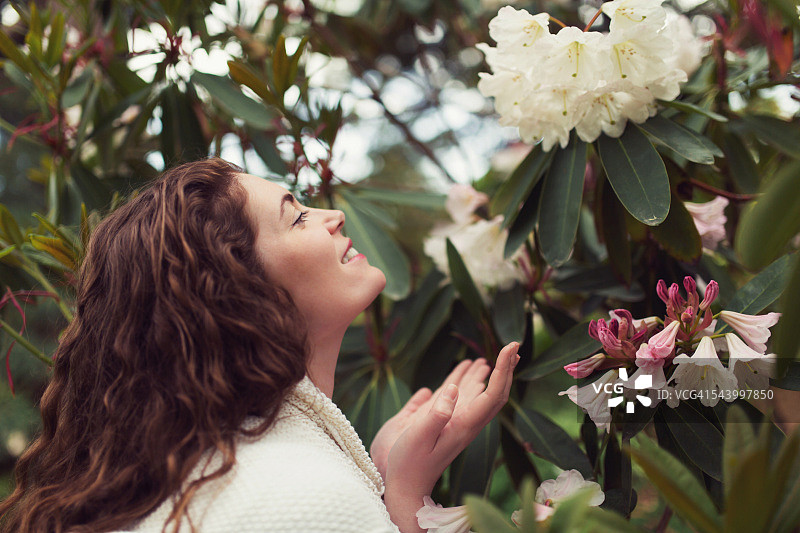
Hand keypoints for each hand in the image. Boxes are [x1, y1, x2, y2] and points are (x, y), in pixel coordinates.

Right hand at [382, 342, 518, 531]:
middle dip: (504, 369)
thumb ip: (436, 413)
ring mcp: (453, 422)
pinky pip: (457, 397)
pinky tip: (461, 374)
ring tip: (492, 357)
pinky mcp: (440, 423)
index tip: (511, 347)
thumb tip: (454, 388)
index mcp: (464, 424)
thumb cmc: (408, 464)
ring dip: (485, 374)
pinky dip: (462, 381)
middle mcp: (464, 422)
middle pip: (493, 393)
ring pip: (476, 394)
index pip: (493, 394)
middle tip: (513, 347)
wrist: (402, 486)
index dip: (504, 369)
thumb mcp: (418, 437)